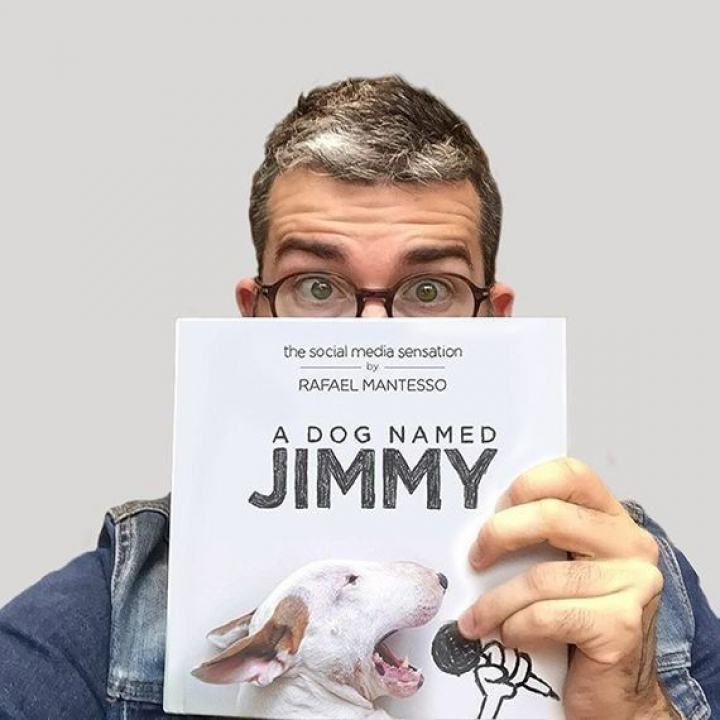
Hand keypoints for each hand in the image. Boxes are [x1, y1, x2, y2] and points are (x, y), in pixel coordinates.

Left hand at [457, 458, 680, 718]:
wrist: (614, 694)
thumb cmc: (578, 624)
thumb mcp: (561, 568)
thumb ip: (539, 539)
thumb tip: (477, 522)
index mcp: (613, 520)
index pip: (572, 475)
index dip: (528, 484)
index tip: (495, 508)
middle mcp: (631, 545)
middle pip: (551, 516)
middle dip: (499, 535)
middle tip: (475, 558)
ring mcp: (633, 584)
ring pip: (541, 576)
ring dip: (496, 601)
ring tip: (476, 617)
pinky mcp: (623, 625)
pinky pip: (548, 615)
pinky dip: (517, 626)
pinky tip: (510, 635)